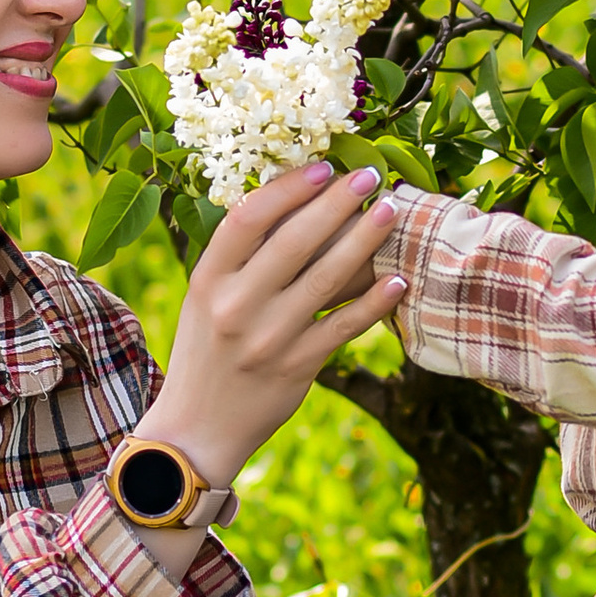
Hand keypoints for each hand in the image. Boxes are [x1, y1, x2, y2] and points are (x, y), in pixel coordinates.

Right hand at [138, 162, 401, 504]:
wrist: (198, 428)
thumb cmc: (206, 350)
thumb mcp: (204, 298)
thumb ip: (239, 258)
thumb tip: (293, 201)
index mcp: (208, 280)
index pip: (248, 219)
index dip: (288, 189)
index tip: (322, 168)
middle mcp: (235, 306)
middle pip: (294, 242)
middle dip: (336, 203)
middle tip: (369, 176)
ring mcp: (268, 339)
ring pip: (325, 279)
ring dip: (363, 241)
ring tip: (389, 211)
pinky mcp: (297, 368)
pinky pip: (343, 327)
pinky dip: (373, 304)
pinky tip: (397, 281)